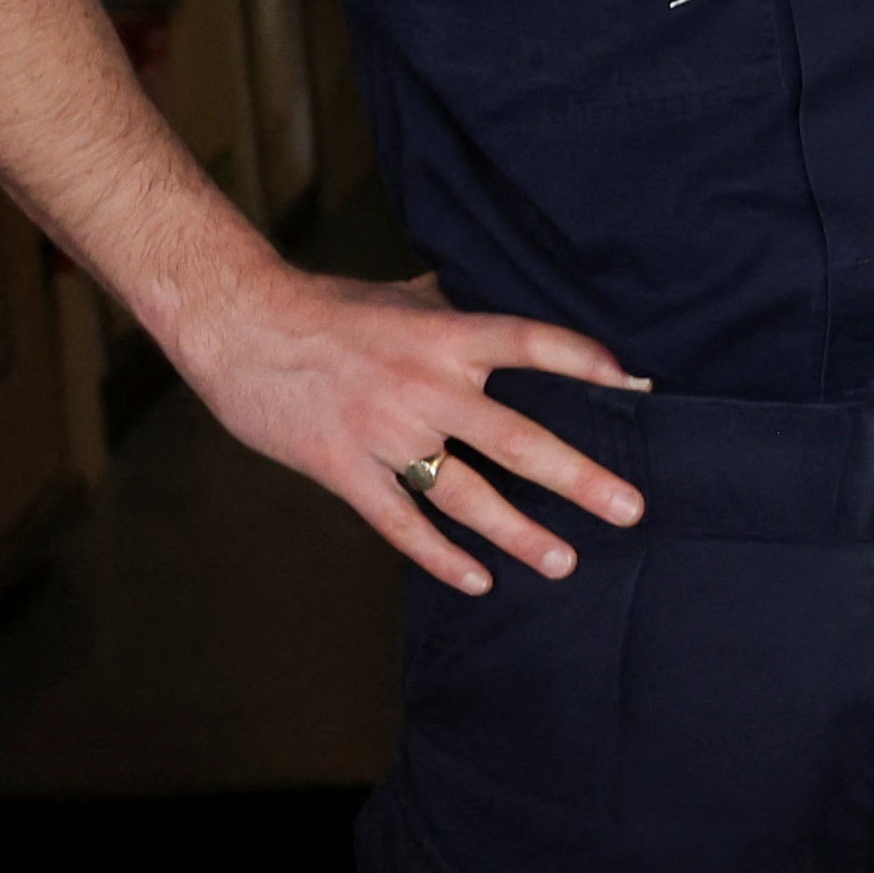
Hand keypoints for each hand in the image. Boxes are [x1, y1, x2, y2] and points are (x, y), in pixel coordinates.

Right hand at [172, 262, 646, 593]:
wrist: (237, 326)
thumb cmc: (328, 308)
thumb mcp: (402, 297)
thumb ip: (458, 307)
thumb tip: (509, 291)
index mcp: (445, 336)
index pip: (531, 343)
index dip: (583, 361)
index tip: (635, 385)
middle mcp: (424, 387)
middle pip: (517, 439)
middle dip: (579, 478)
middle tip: (629, 509)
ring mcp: (384, 433)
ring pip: (464, 494)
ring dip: (518, 532)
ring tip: (564, 561)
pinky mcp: (343, 468)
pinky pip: (399, 523)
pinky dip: (439, 556)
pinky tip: (478, 581)